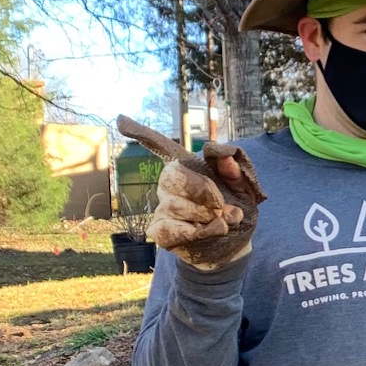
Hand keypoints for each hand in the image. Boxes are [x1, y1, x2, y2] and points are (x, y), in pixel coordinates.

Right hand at [116, 114, 267, 268]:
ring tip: (223, 223)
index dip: (141, 133)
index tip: (120, 119)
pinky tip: (207, 233)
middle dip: (202, 192)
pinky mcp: (160, 231)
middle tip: (222, 206)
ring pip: (174, 205)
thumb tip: (226, 154)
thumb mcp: (244, 188)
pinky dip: (194, 232)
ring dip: (205, 216)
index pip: (162, 146)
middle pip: (172, 175)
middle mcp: (170, 184)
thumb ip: (236, 170)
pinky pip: (169, 228)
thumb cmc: (236, 210)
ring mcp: (163, 207)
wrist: (235, 246)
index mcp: (189, 167)